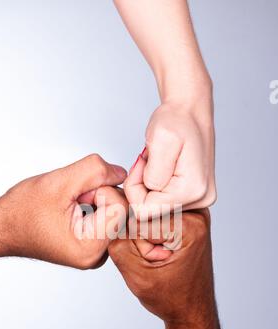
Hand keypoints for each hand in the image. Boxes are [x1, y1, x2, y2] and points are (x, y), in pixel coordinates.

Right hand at [0, 154, 127, 268]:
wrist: (2, 226)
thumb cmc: (20, 213)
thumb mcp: (59, 183)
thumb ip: (95, 171)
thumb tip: (121, 172)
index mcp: (91, 248)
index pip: (121, 206)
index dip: (101, 190)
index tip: (77, 194)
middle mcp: (97, 255)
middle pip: (121, 209)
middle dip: (99, 194)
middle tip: (71, 199)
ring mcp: (97, 250)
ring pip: (115, 209)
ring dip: (95, 198)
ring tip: (69, 205)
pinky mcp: (94, 242)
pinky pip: (107, 214)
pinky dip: (93, 204)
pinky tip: (73, 209)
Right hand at [109, 209, 216, 325]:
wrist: (192, 310)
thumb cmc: (173, 298)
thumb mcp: (138, 276)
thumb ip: (119, 244)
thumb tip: (112, 216)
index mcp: (191, 225)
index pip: (139, 222)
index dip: (140, 248)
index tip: (159, 264)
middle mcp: (195, 211)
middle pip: (143, 214)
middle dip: (143, 241)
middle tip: (161, 262)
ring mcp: (191, 211)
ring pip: (145, 216)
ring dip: (146, 239)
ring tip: (164, 259)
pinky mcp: (185, 215)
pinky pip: (152, 218)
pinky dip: (151, 236)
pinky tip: (164, 251)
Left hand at [124, 102, 215, 217]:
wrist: (190, 111)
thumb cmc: (176, 120)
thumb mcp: (161, 139)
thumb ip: (153, 173)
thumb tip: (149, 195)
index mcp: (192, 190)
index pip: (144, 211)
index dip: (134, 189)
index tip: (140, 164)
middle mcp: (200, 200)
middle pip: (151, 211)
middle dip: (142, 187)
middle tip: (149, 161)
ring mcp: (199, 200)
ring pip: (156, 207)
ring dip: (150, 185)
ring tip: (158, 163)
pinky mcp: (193, 197)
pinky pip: (163, 201)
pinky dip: (157, 186)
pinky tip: (163, 169)